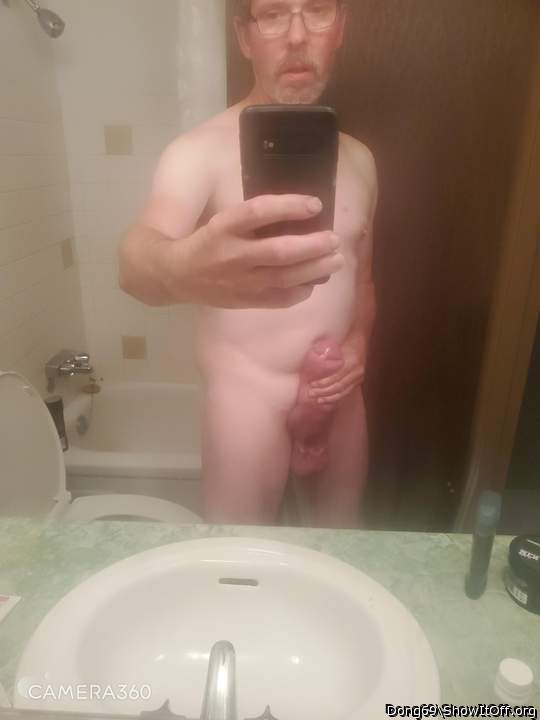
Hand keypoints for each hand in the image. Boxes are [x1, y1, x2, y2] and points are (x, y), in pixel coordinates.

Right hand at [172, 194, 343, 309]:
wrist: (175, 276)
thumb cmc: (206, 242)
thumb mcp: (223, 222)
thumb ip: (254, 219)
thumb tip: (300, 213)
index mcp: (224, 227)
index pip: (258, 212)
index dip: (289, 207)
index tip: (316, 204)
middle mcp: (232, 254)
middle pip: (279, 251)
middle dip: (312, 245)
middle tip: (335, 239)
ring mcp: (240, 281)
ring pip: (283, 277)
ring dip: (314, 269)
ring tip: (336, 260)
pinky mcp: (244, 301)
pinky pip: (278, 299)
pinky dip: (300, 291)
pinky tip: (313, 282)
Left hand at [308, 336, 365, 404]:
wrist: (361, 340)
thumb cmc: (346, 341)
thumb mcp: (337, 347)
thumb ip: (327, 356)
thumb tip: (311, 365)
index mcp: (351, 363)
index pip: (336, 377)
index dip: (323, 383)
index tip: (312, 385)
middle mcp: (357, 372)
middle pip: (339, 386)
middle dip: (324, 392)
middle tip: (312, 394)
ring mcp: (359, 377)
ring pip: (343, 392)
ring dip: (330, 398)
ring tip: (319, 400)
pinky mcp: (359, 381)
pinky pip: (347, 392)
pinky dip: (337, 397)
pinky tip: (328, 400)